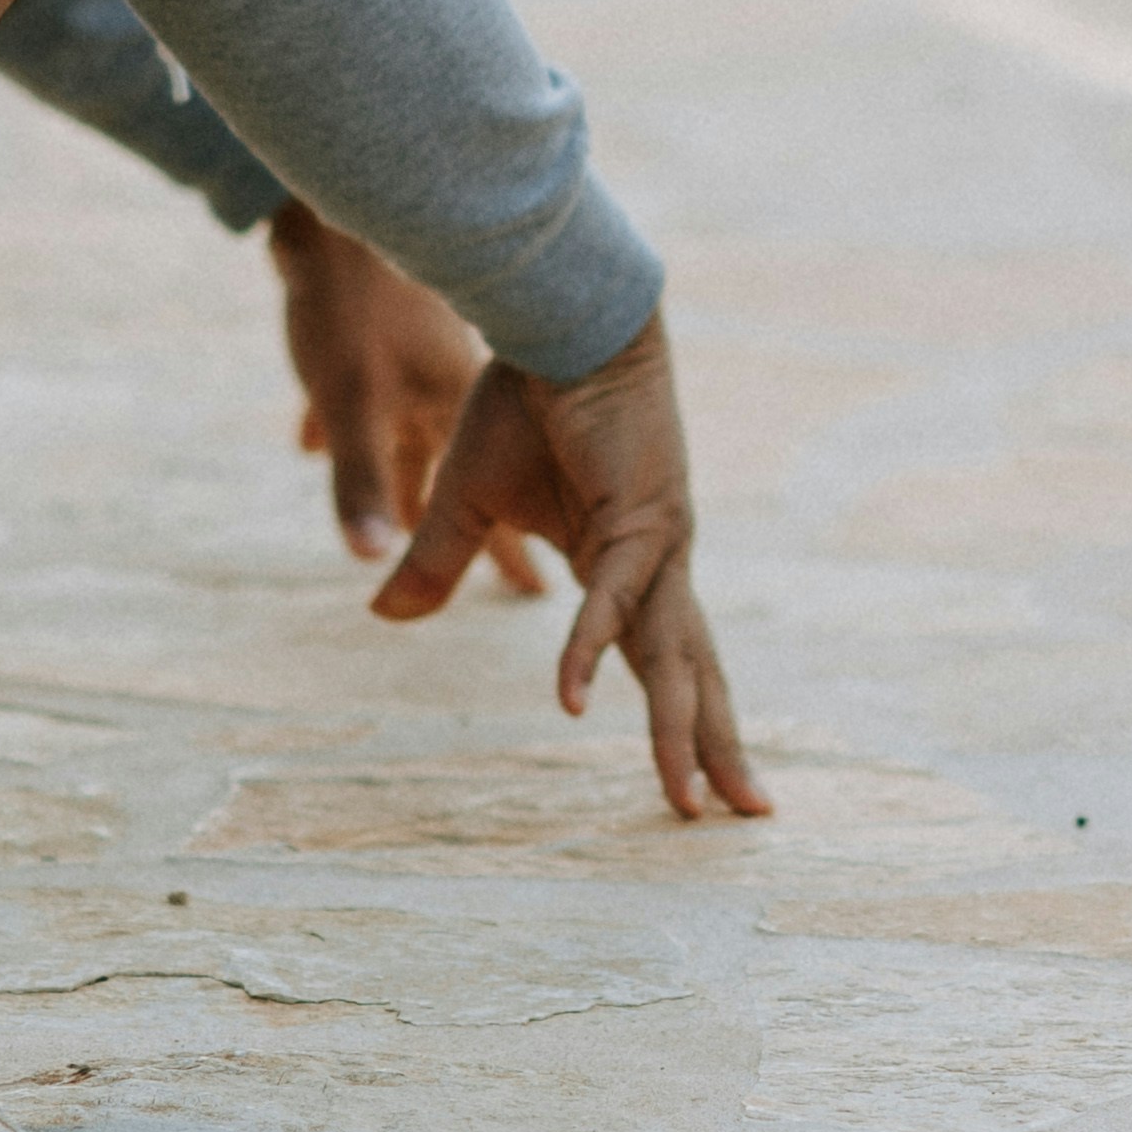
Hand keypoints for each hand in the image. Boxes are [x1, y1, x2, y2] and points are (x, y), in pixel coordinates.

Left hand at [265, 202, 543, 594]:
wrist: (330, 219)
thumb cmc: (345, 307)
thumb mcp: (349, 403)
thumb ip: (361, 480)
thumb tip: (374, 558)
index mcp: (450, 410)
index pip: (491, 504)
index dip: (511, 557)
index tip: (541, 598)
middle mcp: (446, 391)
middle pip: (464, 481)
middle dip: (483, 531)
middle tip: (514, 576)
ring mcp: (418, 363)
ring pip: (421, 441)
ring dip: (413, 487)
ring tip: (410, 525)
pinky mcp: (384, 342)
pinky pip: (374, 402)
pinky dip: (355, 430)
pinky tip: (310, 440)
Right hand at [369, 318, 766, 821]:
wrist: (557, 315)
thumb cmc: (527, 396)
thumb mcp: (467, 499)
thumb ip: (437, 564)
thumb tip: (383, 618)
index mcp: (628, 563)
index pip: (660, 656)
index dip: (682, 716)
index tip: (702, 780)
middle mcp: (656, 563)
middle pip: (691, 671)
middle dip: (717, 745)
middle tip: (748, 816)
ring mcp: (655, 542)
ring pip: (669, 655)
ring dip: (677, 729)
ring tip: (690, 801)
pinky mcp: (636, 514)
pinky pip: (611, 598)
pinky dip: (589, 649)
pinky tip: (572, 701)